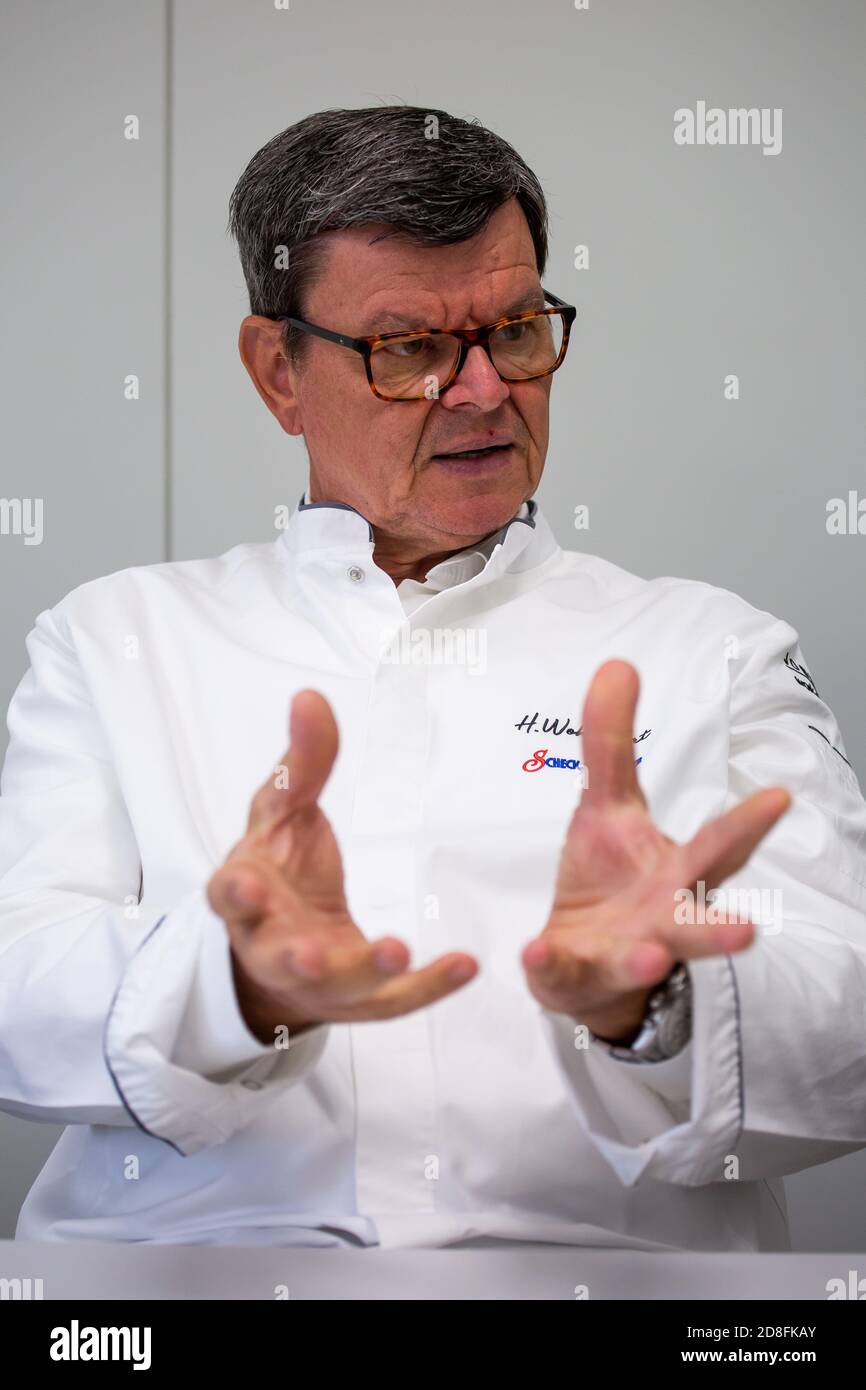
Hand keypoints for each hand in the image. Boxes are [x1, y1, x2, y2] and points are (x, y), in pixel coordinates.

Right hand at [208, 690, 477, 1042]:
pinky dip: (428, 987)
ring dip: (363, 972)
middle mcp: (271, 944)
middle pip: (278, 957)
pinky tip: (464, 966)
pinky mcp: (357, 1000)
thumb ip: (301, 762)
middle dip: (296, 956)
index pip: (227, 897)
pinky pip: (393, 1000)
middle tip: (315, 953)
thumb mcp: (283, 810)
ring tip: (397, 950)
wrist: (286, 941)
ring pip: (335, 986)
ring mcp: (316, 979)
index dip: (234, 895)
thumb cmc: (279, 868)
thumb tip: (310, 698)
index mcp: (245, 894)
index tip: (246, 886)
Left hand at [521, 660, 790, 1042]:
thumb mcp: (606, 805)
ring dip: (649, 956)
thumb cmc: (610, 880)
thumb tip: (618, 664)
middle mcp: (662, 916)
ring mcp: (621, 950)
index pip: (719, 847)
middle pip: (697, 916)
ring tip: (654, 953)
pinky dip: (549, 961)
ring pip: (644, 958)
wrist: (584, 967)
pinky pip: (561, 969)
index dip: (750, 823)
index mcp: (676, 873)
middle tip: (750, 931)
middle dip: (721, 926)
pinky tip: (535, 949)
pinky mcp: (576, 973)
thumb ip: (609, 741)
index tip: (779, 797)